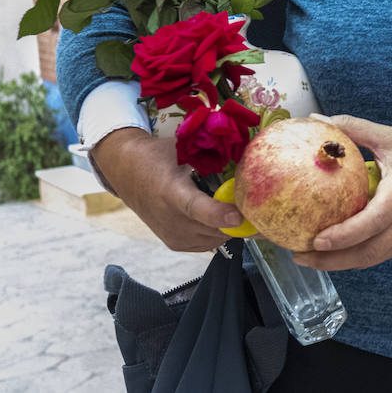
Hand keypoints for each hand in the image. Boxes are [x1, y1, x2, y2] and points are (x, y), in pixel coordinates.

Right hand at [91, 127, 243, 251]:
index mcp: (171, 192)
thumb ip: (212, 154)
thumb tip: (249, 153)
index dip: (220, 214)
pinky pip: (209, 243)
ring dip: (232, 226)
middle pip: (214, 228)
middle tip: (264, 207)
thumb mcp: (183, 149)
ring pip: (216, 238)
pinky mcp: (175, 244)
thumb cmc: (159, 157)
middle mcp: (170, 220)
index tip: (241, 215)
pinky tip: (223, 214)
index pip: (197, 208)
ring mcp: (172, 235)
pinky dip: (220, 231)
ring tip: (238, 205)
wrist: (127, 173)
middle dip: (242, 221)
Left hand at [292, 115, 391, 270]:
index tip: (317, 239)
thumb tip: (316, 120)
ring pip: (372, 259)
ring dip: (340, 263)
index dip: (345, 235)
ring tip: (309, 257)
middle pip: (368, 252)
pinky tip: (334, 252)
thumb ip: (354, 128)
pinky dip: (355, 257)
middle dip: (332, 259)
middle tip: (300, 255)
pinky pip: (379, 255)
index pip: (373, 221)